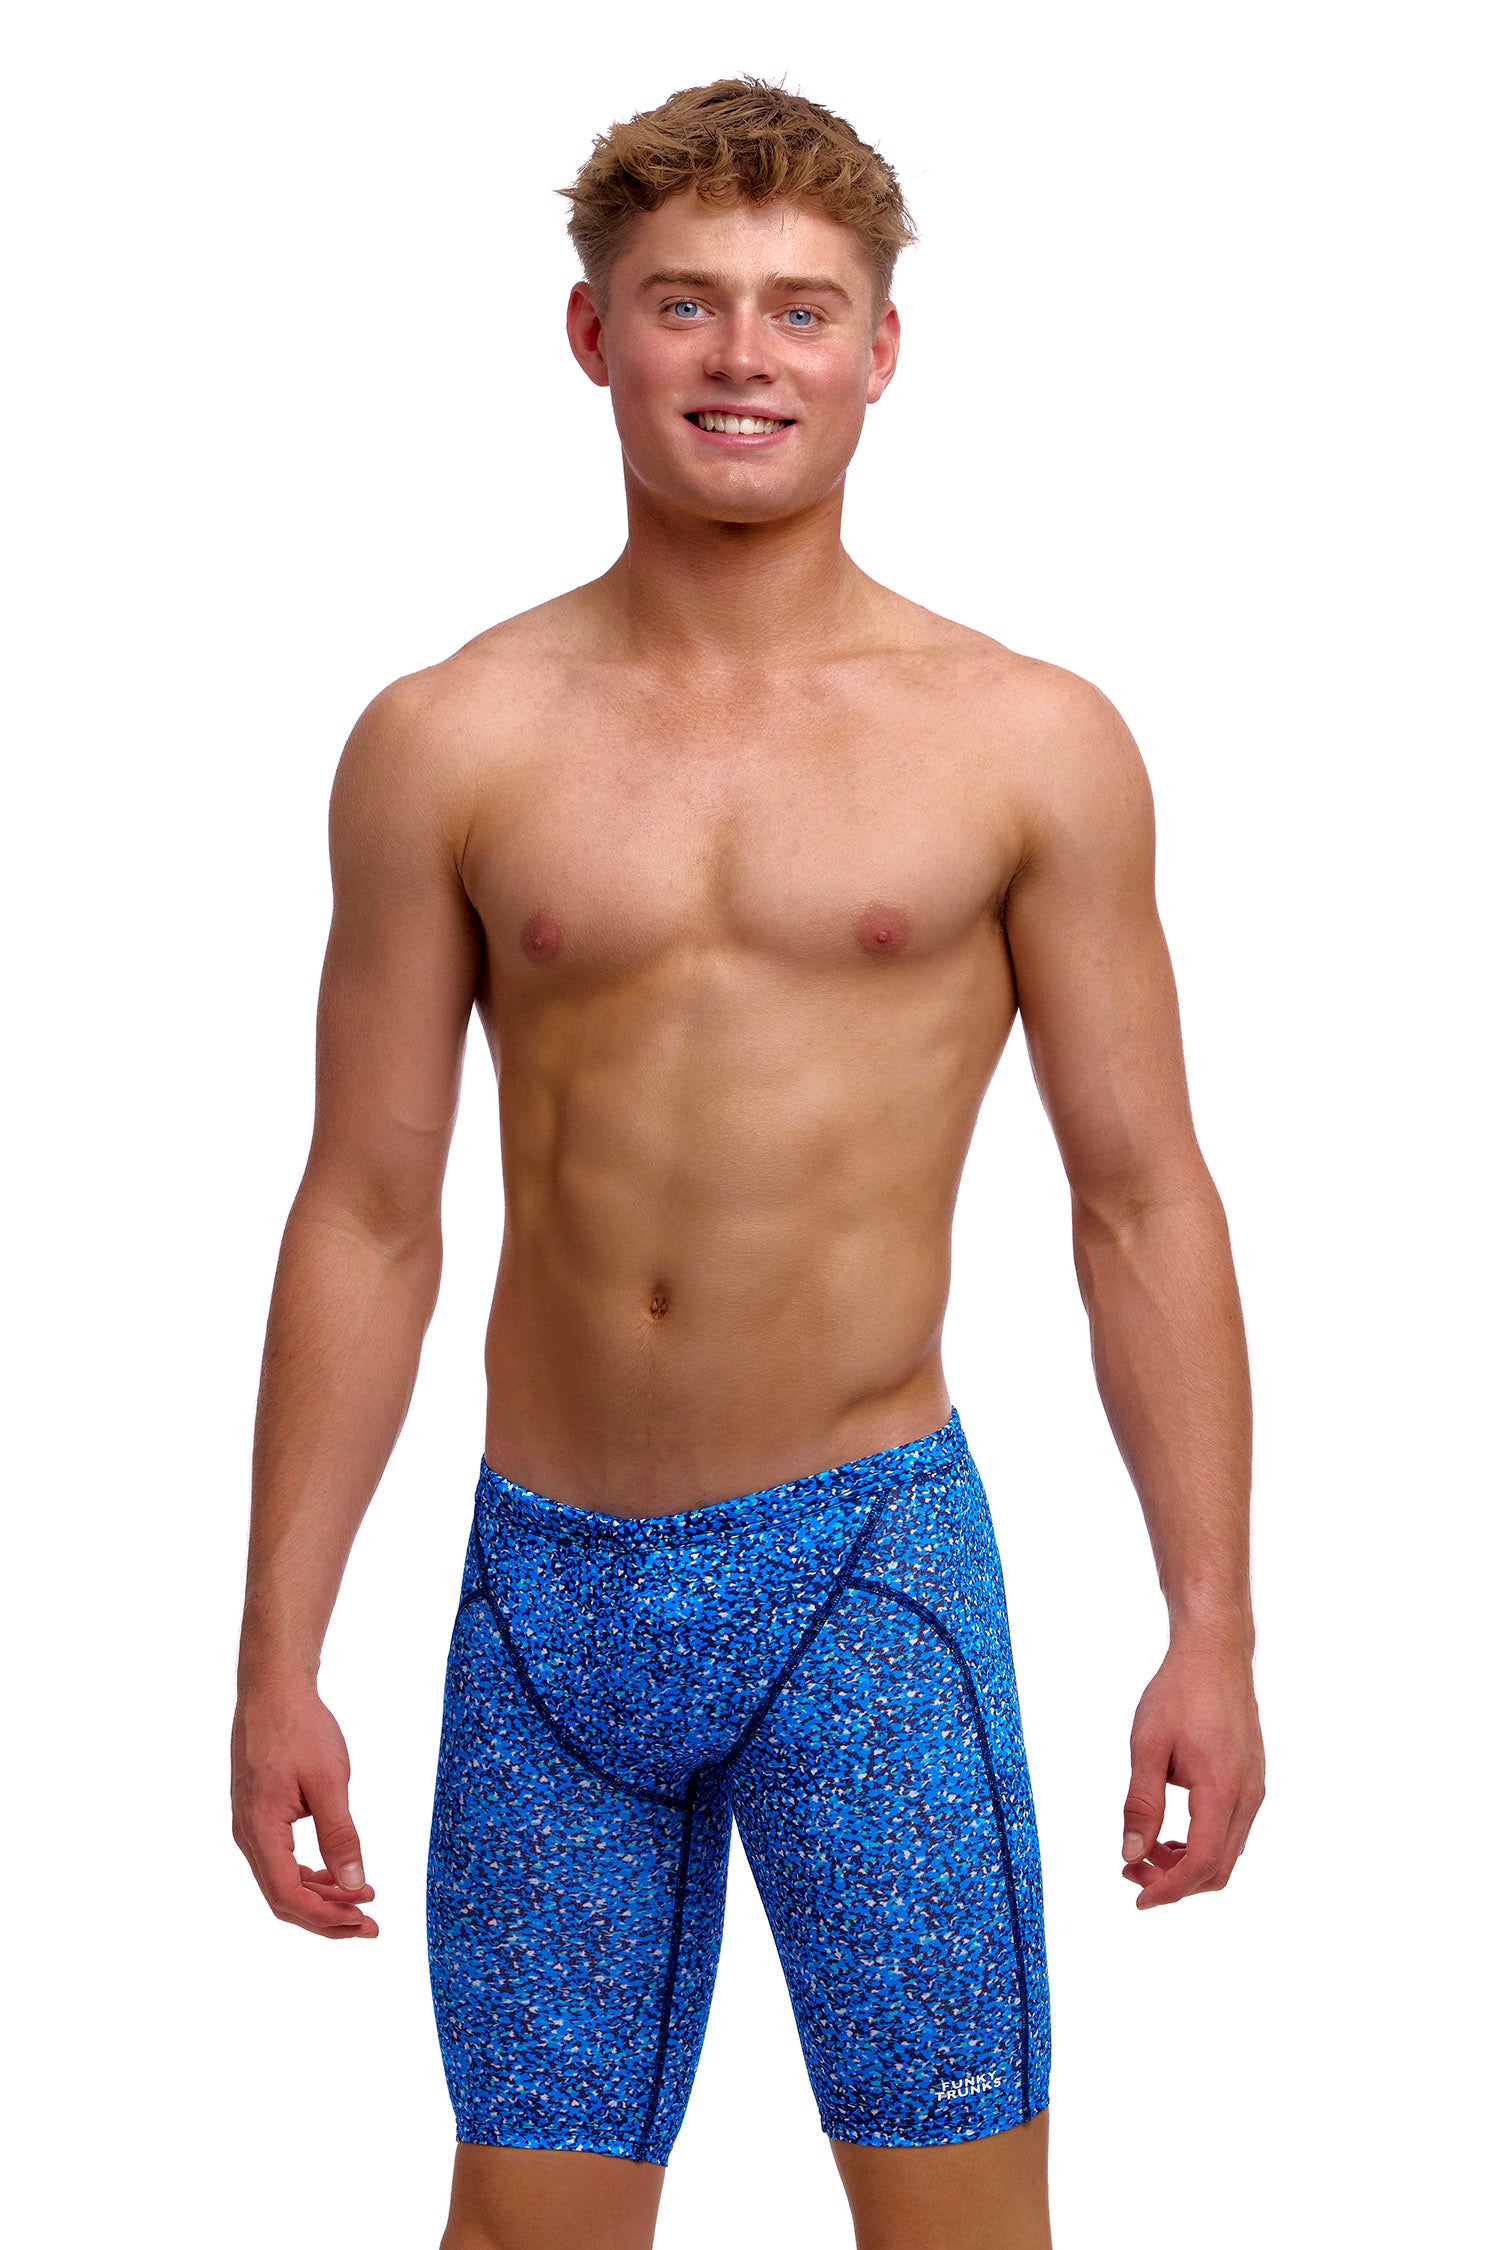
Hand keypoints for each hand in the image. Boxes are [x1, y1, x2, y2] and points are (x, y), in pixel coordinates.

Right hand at [231, 1684, 378, 1937]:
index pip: (289, 1896)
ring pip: (281, 1881)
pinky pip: (279, 1859)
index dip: (327, 1918)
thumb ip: (340, 1836)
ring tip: (361, 1898)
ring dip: (321, 1896)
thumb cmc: (300, 1729)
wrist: (273, 1690)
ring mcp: (249, 1825)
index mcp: (260, 1830)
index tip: (365, 1922)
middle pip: (282, 1898)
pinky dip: (309, 1874)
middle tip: (369, 1923)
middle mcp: (247, 1835)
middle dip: (327, 1917)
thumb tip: (353, 1884)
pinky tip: (336, 1872)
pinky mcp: (257, 1814)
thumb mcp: (329, 1782)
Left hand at [1121, 1631, 1264, 1908]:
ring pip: (1227, 1852)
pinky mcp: (1252, 1780)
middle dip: (1175, 1882)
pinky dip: (1201, 1843)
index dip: (1169, 1890)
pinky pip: (1231, 1830)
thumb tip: (1131, 1854)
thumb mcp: (1147, 1746)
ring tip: (1146, 1850)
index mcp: (1223, 1790)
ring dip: (1188, 1864)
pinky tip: (1171, 1832)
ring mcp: (1254, 1789)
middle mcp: (1248, 1796)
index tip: (1138, 1897)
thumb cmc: (1179, 1693)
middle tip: (1132, 1871)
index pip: (1201, 1864)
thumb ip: (1141, 1803)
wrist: (1215, 1653)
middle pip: (1218, 1868)